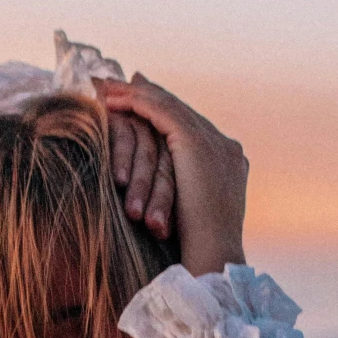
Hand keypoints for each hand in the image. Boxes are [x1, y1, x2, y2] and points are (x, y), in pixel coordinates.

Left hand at [97, 73, 247, 276]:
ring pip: (170, 105)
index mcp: (229, 161)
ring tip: (108, 86)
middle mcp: (225, 145)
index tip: (141, 101)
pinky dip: (135, 103)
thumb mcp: (193, 216)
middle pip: (182, 110)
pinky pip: (160, 112)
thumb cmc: (200, 252)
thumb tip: (165, 198)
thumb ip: (184, 196)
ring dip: (136, 93)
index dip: (165, 114)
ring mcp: (213, 141)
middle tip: (121, 82)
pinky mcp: (194, 142)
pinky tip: (113, 101)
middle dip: (149, 95)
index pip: (193, 127)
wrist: (214, 256)